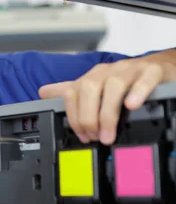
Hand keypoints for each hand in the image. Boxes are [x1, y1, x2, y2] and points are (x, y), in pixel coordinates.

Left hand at [39, 58, 170, 144]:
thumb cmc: (126, 80)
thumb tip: (42, 92)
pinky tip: (132, 106)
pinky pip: (144, 78)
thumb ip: (71, 92)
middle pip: (89, 88)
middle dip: (88, 116)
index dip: (73, 116)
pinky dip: (137, 92)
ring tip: (109, 134)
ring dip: (108, 112)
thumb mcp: (96, 86)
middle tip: (94, 137)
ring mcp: (130, 70)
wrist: (160, 67)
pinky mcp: (152, 71)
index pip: (72, 92)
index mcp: (93, 76)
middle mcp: (108, 71)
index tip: (81, 135)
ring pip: (114, 85)